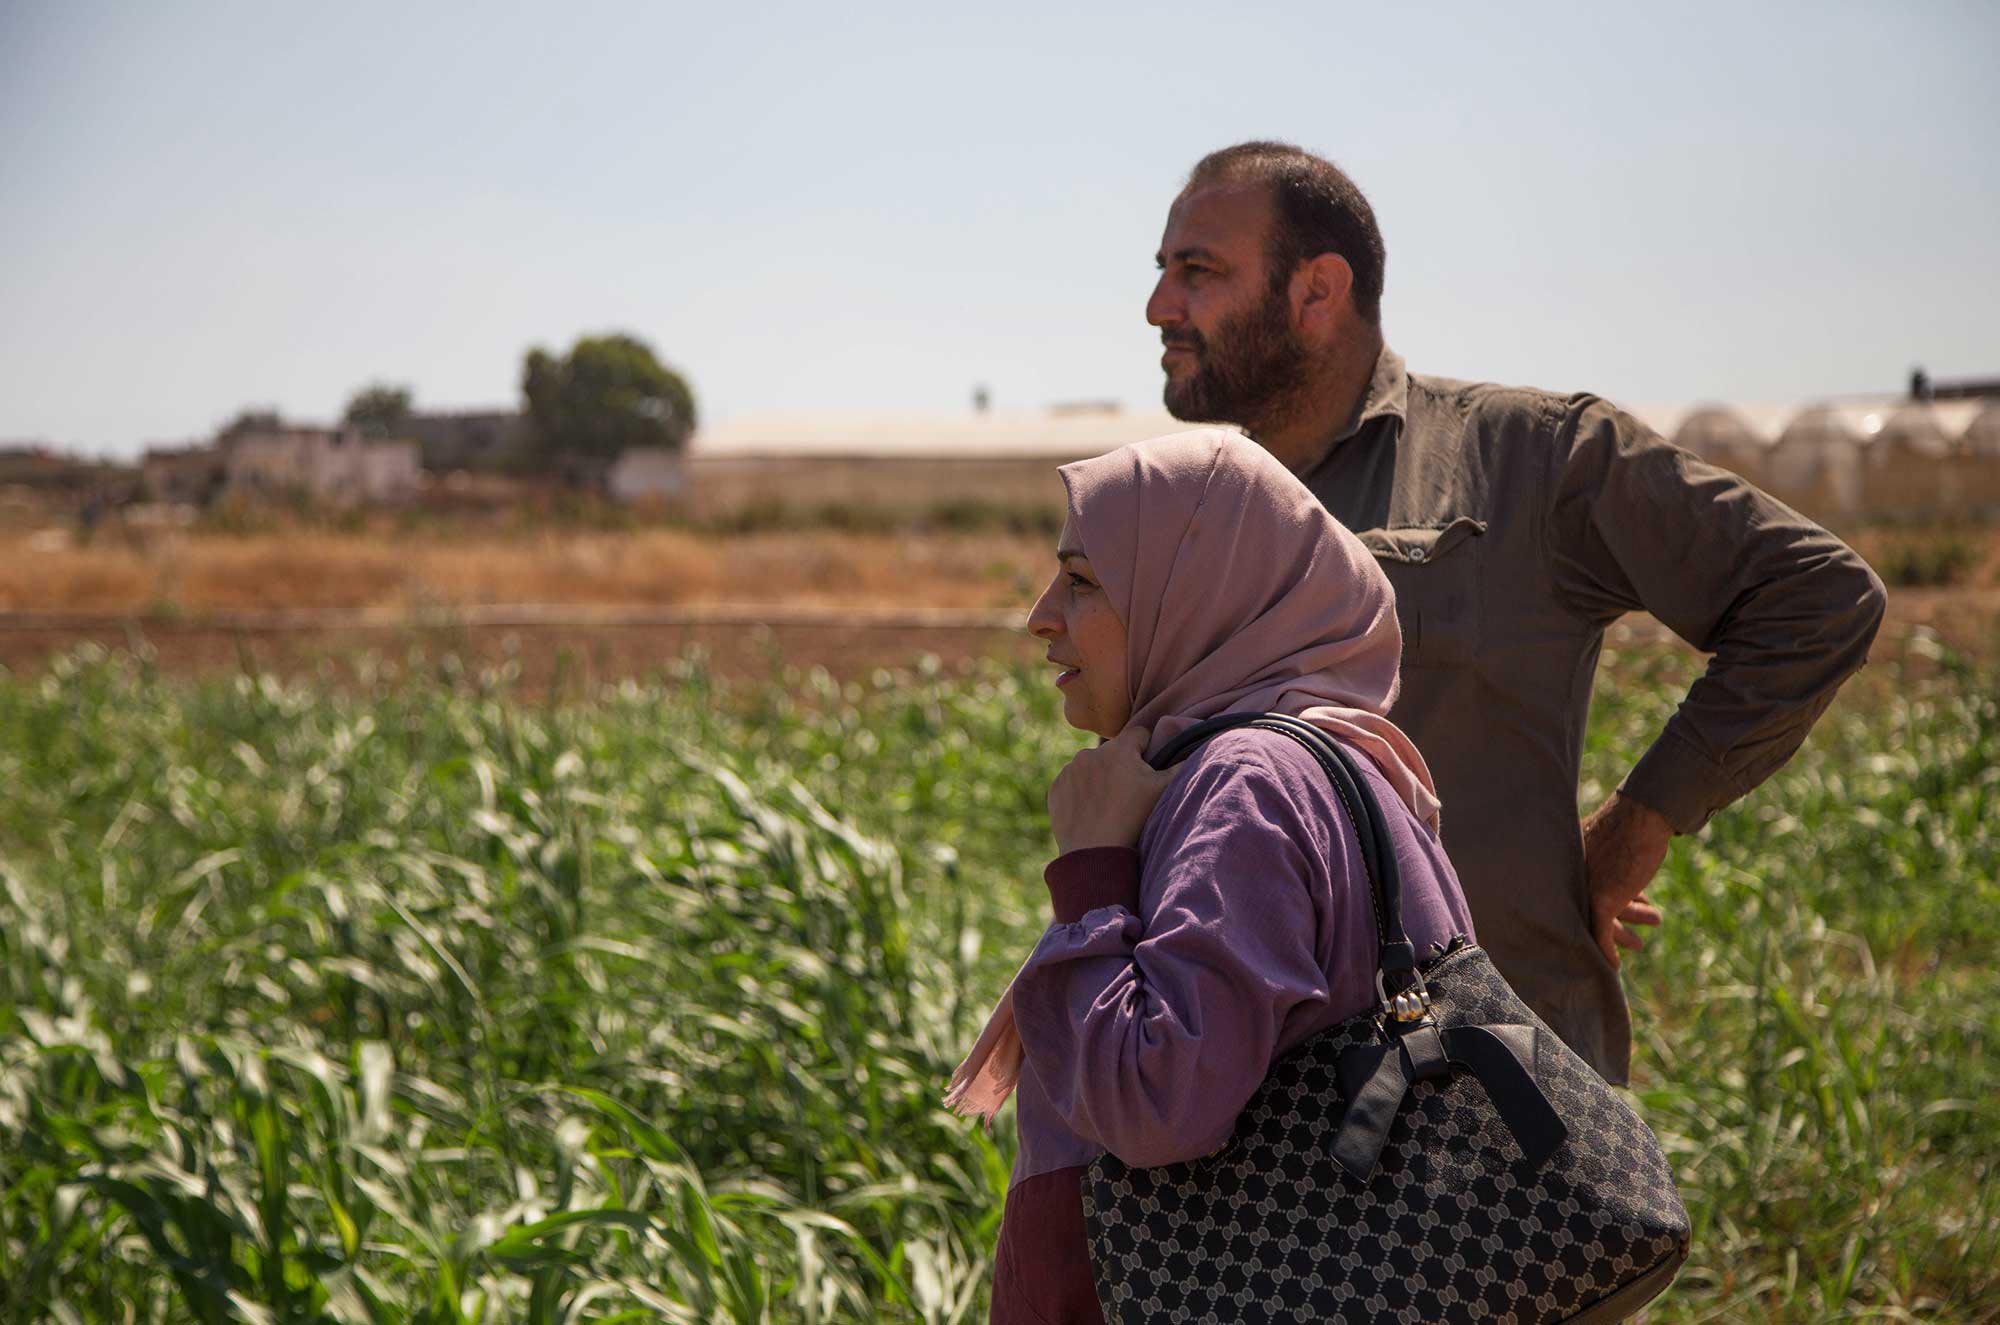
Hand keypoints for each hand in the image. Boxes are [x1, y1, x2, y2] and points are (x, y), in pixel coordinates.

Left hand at [1048, 726, 1177, 854]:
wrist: (1094, 853)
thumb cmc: (1134, 819)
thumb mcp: (1164, 791)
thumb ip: (1182, 765)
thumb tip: (1199, 749)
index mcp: (1119, 749)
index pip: (1139, 735)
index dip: (1148, 750)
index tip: (1149, 770)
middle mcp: (1090, 753)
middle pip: (1114, 752)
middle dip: (1123, 766)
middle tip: (1130, 794)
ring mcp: (1069, 770)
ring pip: (1091, 767)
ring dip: (1100, 778)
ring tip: (1110, 805)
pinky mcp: (1056, 788)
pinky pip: (1072, 784)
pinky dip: (1081, 793)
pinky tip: (1091, 812)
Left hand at [1580, 791, 1671, 969]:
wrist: (1642, 816)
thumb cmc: (1626, 824)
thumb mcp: (1602, 842)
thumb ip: (1594, 859)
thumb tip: (1605, 868)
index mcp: (1565, 866)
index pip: (1571, 897)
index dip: (1590, 910)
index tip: (1609, 921)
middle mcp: (1569, 880)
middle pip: (1582, 913)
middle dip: (1610, 927)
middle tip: (1631, 940)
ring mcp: (1584, 891)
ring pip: (1596, 925)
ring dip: (1620, 937)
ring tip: (1640, 944)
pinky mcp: (1600, 901)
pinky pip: (1601, 936)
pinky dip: (1607, 953)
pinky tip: (1613, 966)